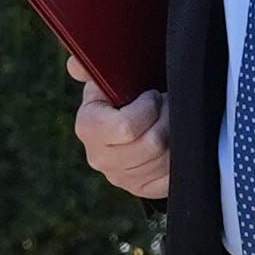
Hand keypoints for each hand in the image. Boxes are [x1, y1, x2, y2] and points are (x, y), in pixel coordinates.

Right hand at [68, 55, 169, 198]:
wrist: (127, 118)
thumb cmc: (120, 93)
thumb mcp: (105, 77)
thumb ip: (90, 69)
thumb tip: (76, 64)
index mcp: (88, 128)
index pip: (127, 128)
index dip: (148, 107)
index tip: (152, 94)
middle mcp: (99, 158)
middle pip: (152, 144)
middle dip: (168, 118)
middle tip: (169, 104)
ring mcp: (120, 178)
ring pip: (165, 160)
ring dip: (177, 134)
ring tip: (171, 119)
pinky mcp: (141, 189)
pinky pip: (170, 178)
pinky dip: (178, 157)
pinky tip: (174, 140)